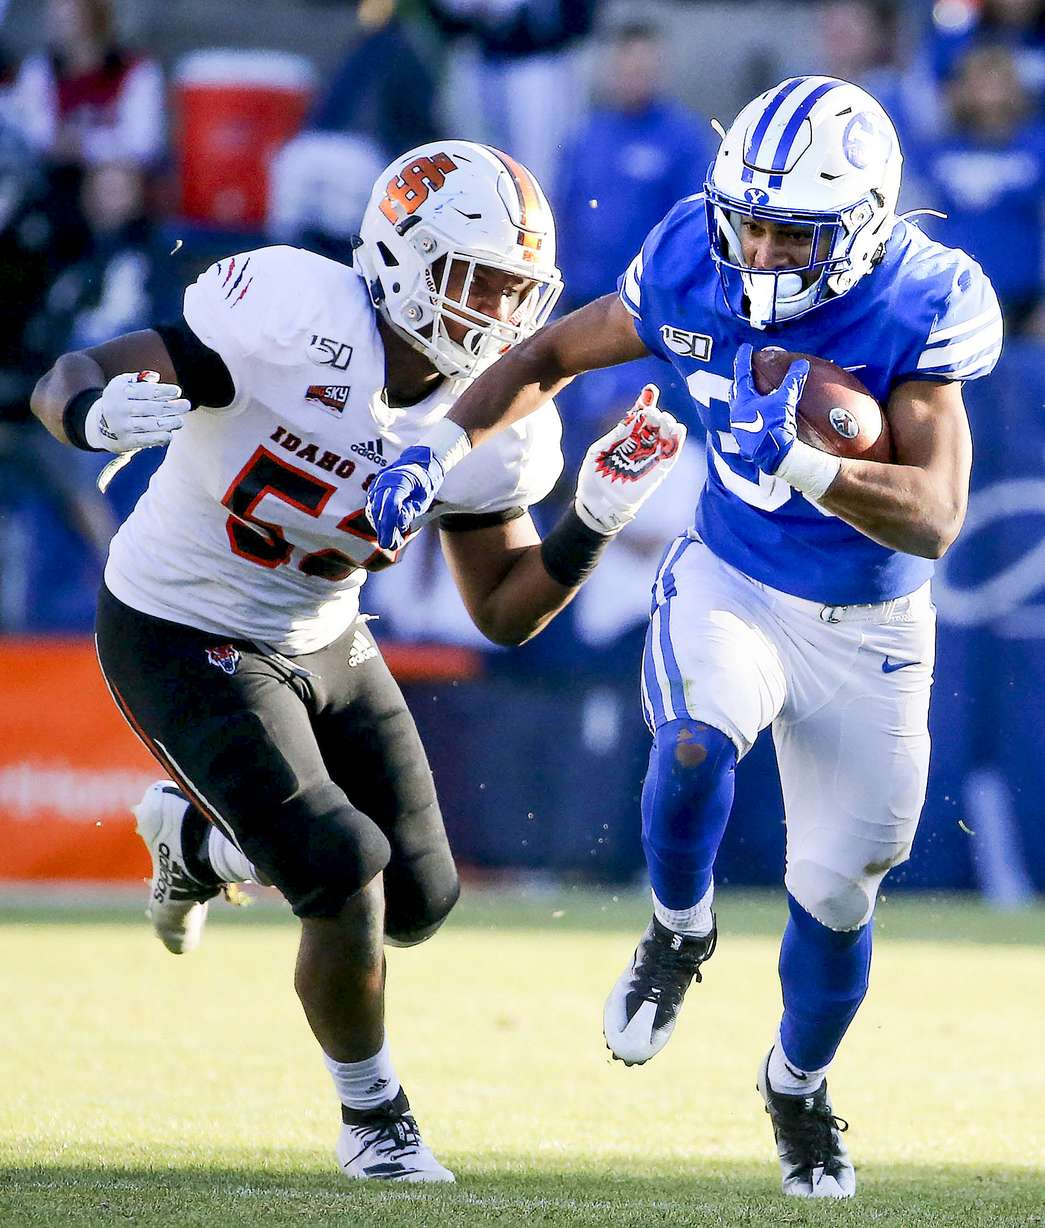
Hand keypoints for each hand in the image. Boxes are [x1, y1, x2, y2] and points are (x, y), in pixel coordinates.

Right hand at [85, 371, 191, 452]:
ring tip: (180, 421)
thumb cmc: (118, 402)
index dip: (164, 391)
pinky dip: (162, 436)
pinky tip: (170, 433)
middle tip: (186, 405)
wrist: (97, 426)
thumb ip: (139, 379)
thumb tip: (156, 377)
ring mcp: (122, 426)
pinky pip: (149, 439)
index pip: (146, 391)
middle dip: (172, 406)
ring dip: (170, 422)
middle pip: (152, 408)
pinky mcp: (126, 442)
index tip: (177, 391)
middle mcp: (119, 409)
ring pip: (152, 424)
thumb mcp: (122, 385)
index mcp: (119, 392)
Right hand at [366, 445, 445, 549]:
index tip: (389, 542)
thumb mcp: (424, 497)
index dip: (389, 524)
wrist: (417, 464)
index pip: (391, 504)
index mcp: (400, 479)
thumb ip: (412, 510)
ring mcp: (376, 485)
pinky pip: (372, 509)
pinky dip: (378, 521)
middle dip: (384, 530)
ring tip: (392, 542)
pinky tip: (387, 531)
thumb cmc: (424, 482)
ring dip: (381, 527)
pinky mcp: (373, 491)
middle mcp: (384, 481)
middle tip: (391, 545)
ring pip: (373, 510)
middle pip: (379, 509)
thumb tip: (400, 524)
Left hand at [575, 385, 686, 532]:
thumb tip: (632, 415)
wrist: (599, 504)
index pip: (640, 414)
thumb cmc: (594, 477)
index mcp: (626, 436)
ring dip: (668, 425)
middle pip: (656, 422)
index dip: (646, 401)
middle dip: (657, 414)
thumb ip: (617, 434)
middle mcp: (641, 444)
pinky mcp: (660, 470)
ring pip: (667, 435)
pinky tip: (677, 430)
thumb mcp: (600, 450)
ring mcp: (651, 456)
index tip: (651, 390)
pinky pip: (672, 453)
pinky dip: (677, 441)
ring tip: (663, 422)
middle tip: (652, 413)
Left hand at [728, 343, 808, 474]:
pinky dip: (750, 415)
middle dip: (740, 381)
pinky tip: (757, 418)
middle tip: (746, 373)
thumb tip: (801, 364)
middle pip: (736, 392)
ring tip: (752, 395)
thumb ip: (792, 381)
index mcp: (743, 400)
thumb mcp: (785, 401)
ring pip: (738, 408)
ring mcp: (739, 428)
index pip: (742, 374)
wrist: (774, 456)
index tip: (745, 347)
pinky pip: (744, 422)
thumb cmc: (776, 427)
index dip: (744, 359)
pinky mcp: (745, 440)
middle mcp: (737, 413)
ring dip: (744, 399)